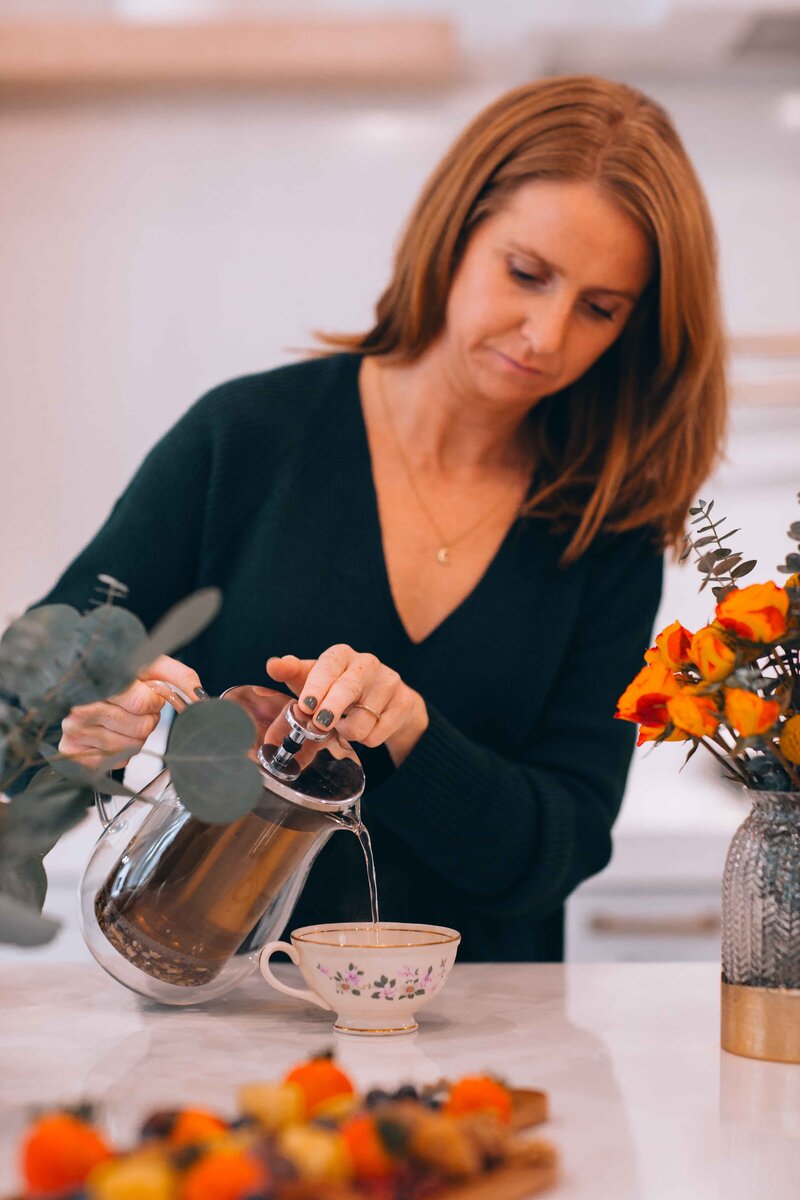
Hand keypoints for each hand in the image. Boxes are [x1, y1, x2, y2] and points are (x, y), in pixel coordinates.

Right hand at [58, 654, 202, 770]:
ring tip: (124, 721)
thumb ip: (181, 677)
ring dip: (135, 738)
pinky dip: (120, 753)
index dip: (153, 703)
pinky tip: (112, 734)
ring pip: (129, 747)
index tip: (149, 696)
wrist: (82, 681)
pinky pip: (113, 762)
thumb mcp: (152, 666)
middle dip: (147, 721)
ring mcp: (73, 729)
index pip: (142, 704)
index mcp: (100, 680)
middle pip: (139, 729)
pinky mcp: (71, 751)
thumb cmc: (120, 674)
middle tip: (136, 711)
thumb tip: (199, 699)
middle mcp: (81, 705)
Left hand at [266, 644, 428, 765]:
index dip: (316, 686)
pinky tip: (366, 727)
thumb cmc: (338, 688)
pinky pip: (378, 733)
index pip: (328, 667)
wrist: (385, 700)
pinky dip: (367, 739)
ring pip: (363, 719)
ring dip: (347, 732)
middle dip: (332, 709)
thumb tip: (273, 665)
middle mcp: (367, 664)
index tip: (306, 706)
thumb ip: (291, 672)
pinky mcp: (404, 702)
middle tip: (320, 724)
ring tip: (345, 725)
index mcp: (341, 655)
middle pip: (348, 688)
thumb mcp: (313, 680)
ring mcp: (389, 681)